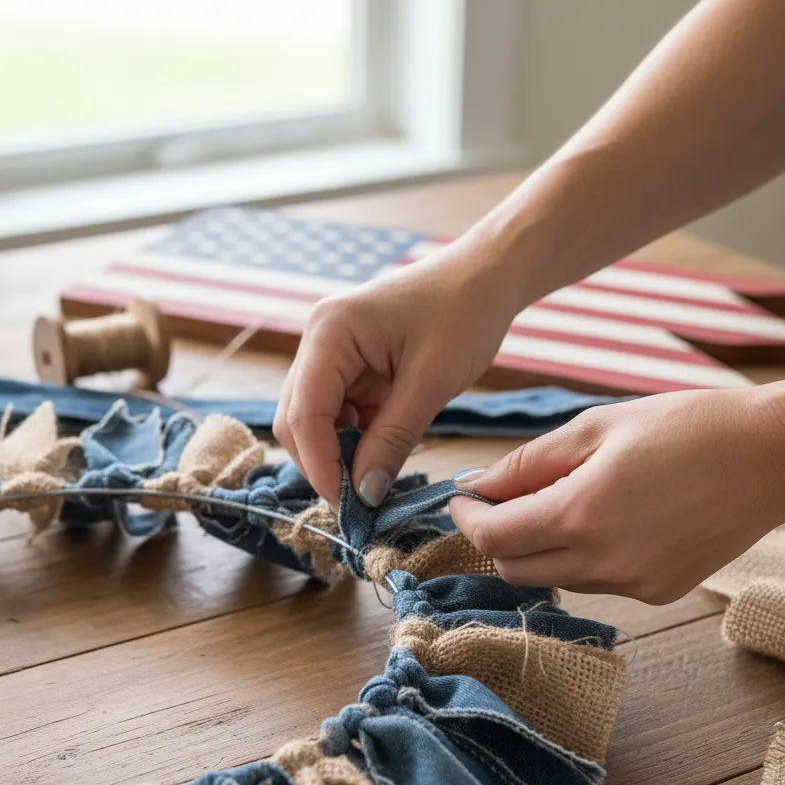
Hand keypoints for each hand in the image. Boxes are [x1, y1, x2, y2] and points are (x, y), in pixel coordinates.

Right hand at [274, 250, 522, 505]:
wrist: (487, 277)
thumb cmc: (465, 314)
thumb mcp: (432, 382)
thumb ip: (393, 439)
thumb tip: (364, 495)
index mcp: (330, 332)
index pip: (303, 413)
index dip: (320, 465)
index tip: (349, 506)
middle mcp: (318, 341)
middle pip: (297, 420)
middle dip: (324, 464)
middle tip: (361, 504)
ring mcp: (330, 354)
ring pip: (314, 422)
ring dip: (339, 455)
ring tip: (375, 481)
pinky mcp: (349, 367)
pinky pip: (339, 415)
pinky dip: (355, 441)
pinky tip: (381, 454)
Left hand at [449, 387, 784, 603]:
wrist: (770, 456)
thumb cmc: (685, 427)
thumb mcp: (595, 428)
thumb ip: (528, 463)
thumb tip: (478, 484)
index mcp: (581, 515)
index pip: (492, 538)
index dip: (466, 519)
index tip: (461, 499)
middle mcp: (603, 562)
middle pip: (513, 569)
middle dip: (494, 537)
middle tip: (498, 500)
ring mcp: (633, 584)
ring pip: (553, 578)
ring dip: (535, 547)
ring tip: (555, 500)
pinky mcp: (658, 592)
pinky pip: (594, 582)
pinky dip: (577, 557)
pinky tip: (601, 520)